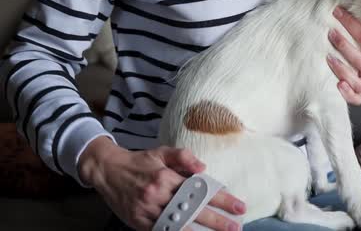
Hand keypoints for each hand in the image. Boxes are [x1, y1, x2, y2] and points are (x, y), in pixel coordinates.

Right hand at [79, 137, 245, 230]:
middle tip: (235, 227)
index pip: (200, 190)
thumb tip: (203, 168)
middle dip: (217, 221)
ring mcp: (147, 212)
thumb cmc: (139, 162)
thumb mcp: (161, 152)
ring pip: (178, 225)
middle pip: (192, 211)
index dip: (221, 200)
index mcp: (166, 178)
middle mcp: (157, 196)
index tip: (239, 206)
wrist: (108, 171)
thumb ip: (183, 156)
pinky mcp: (139, 223)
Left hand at [327, 6, 360, 104]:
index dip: (350, 23)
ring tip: (329, 57)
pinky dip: (347, 94)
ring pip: (355, 80)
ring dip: (341, 69)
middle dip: (343, 45)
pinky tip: (339, 84)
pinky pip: (356, 98)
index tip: (337, 12)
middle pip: (358, 59)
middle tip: (331, 33)